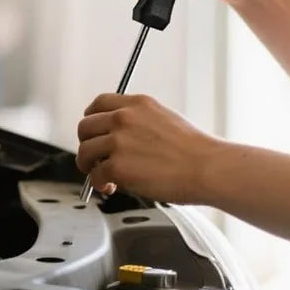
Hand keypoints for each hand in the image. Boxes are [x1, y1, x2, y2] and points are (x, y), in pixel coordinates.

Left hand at [76, 93, 219, 203]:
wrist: (205, 167)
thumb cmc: (194, 150)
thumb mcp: (165, 119)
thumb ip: (140, 122)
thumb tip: (121, 137)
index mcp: (138, 103)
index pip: (99, 103)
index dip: (91, 119)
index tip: (93, 130)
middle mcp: (125, 118)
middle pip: (85, 127)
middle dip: (87, 144)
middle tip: (96, 157)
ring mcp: (119, 141)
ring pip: (84, 151)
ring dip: (90, 166)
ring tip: (104, 176)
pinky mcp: (117, 166)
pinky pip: (95, 176)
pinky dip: (100, 184)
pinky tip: (113, 186)